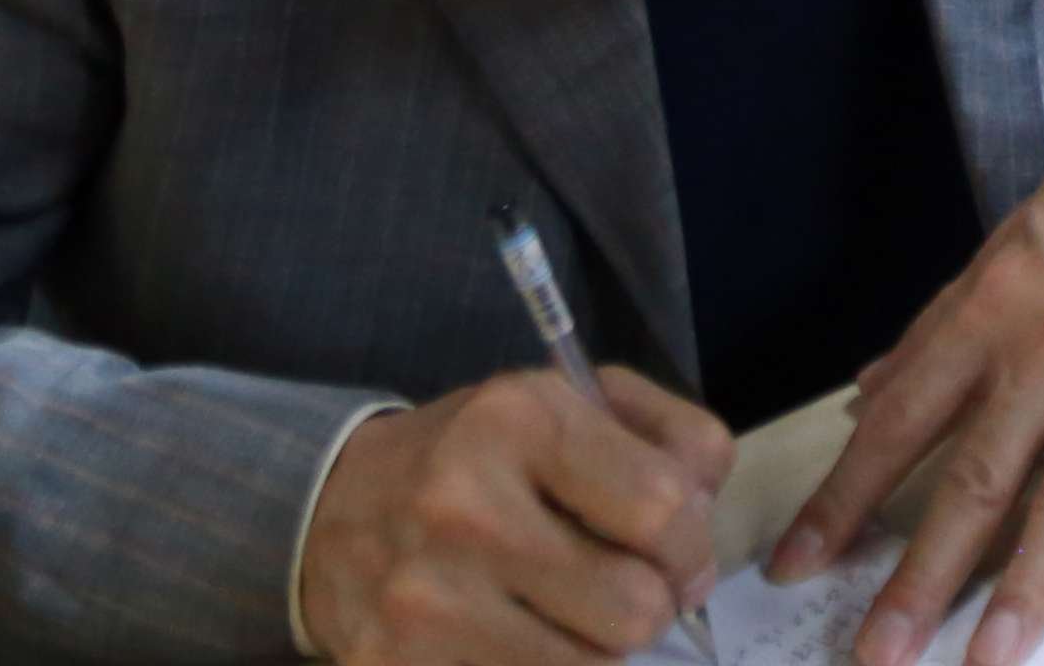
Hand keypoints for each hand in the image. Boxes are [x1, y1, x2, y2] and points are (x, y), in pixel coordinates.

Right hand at [297, 367, 730, 665]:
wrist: (333, 508)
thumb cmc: (479, 456)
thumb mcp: (572, 403)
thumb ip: (672, 437)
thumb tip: (710, 509)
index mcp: (516, 421)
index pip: (664, 509)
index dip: (694, 547)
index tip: (681, 561)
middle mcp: (463, 506)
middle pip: (634, 607)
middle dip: (650, 609)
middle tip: (630, 596)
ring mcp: (424, 598)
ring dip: (600, 651)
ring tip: (573, 618)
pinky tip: (524, 641)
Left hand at [776, 34, 1043, 665]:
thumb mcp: (1005, 247)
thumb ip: (935, 331)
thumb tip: (863, 397)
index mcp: (987, 315)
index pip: (898, 425)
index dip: (843, 501)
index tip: (796, 568)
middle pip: (975, 478)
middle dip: (920, 577)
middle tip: (878, 656)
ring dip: (1030, 582)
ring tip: (996, 656)